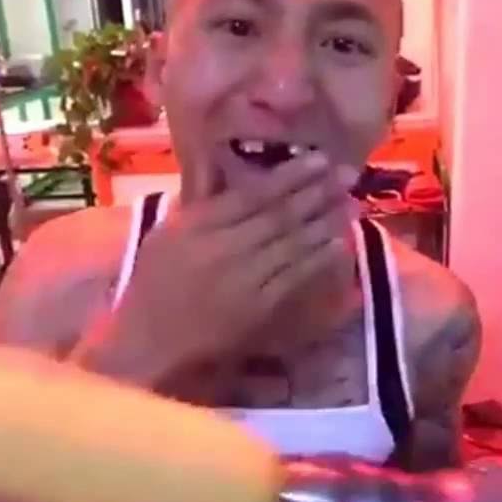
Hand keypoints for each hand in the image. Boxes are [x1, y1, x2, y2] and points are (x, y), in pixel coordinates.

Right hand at [78, 152, 359, 389]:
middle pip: (279, 214)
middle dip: (316, 192)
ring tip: (350, 202)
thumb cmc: (153, 285)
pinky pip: (294, 277)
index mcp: (197, 225)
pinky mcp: (258, 308)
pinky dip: (317, 259)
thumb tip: (226, 163)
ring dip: (324, 221)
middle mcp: (223, 247)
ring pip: (291, 243)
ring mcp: (243, 278)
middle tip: (347, 174)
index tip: (317, 159)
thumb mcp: (165, 235)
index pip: (251, 194)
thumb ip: (198, 201)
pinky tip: (338, 243)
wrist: (150, 342)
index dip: (288, 175)